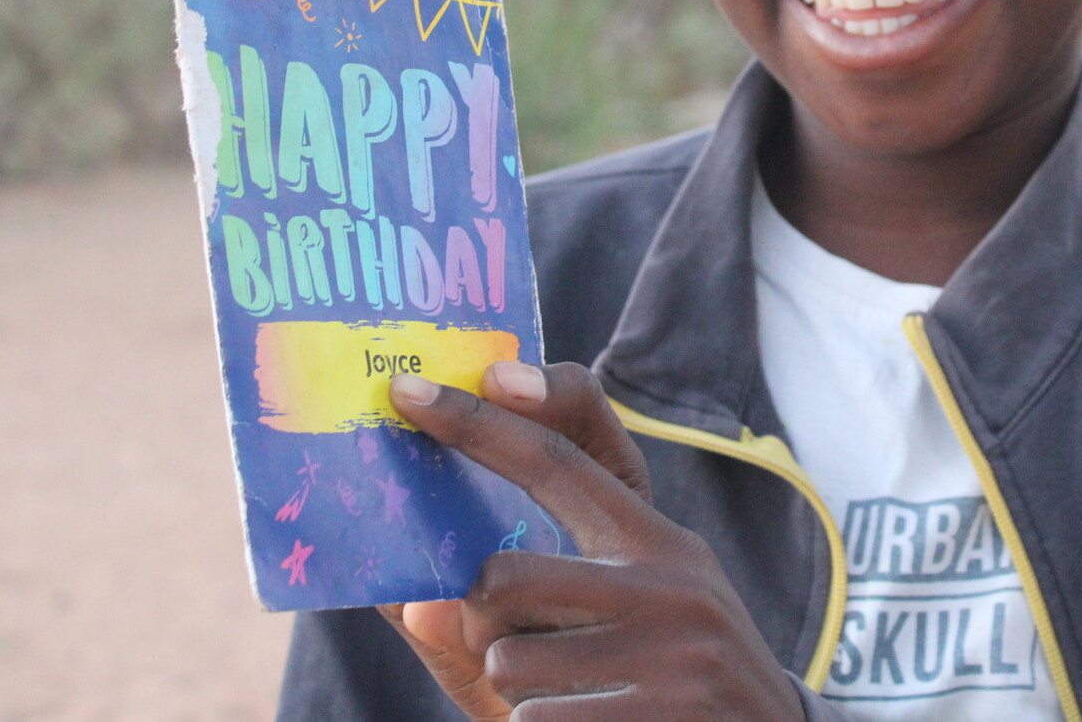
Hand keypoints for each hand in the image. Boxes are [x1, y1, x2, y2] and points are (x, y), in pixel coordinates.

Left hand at [376, 361, 804, 721]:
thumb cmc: (672, 673)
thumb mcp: (638, 602)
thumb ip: (542, 584)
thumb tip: (414, 600)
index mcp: (657, 540)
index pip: (556, 460)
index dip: (477, 424)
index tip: (408, 392)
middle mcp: (667, 583)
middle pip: (502, 576)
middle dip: (484, 621)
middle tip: (517, 644)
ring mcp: (670, 651)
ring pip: (506, 663)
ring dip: (516, 690)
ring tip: (572, 694)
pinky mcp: (660, 713)